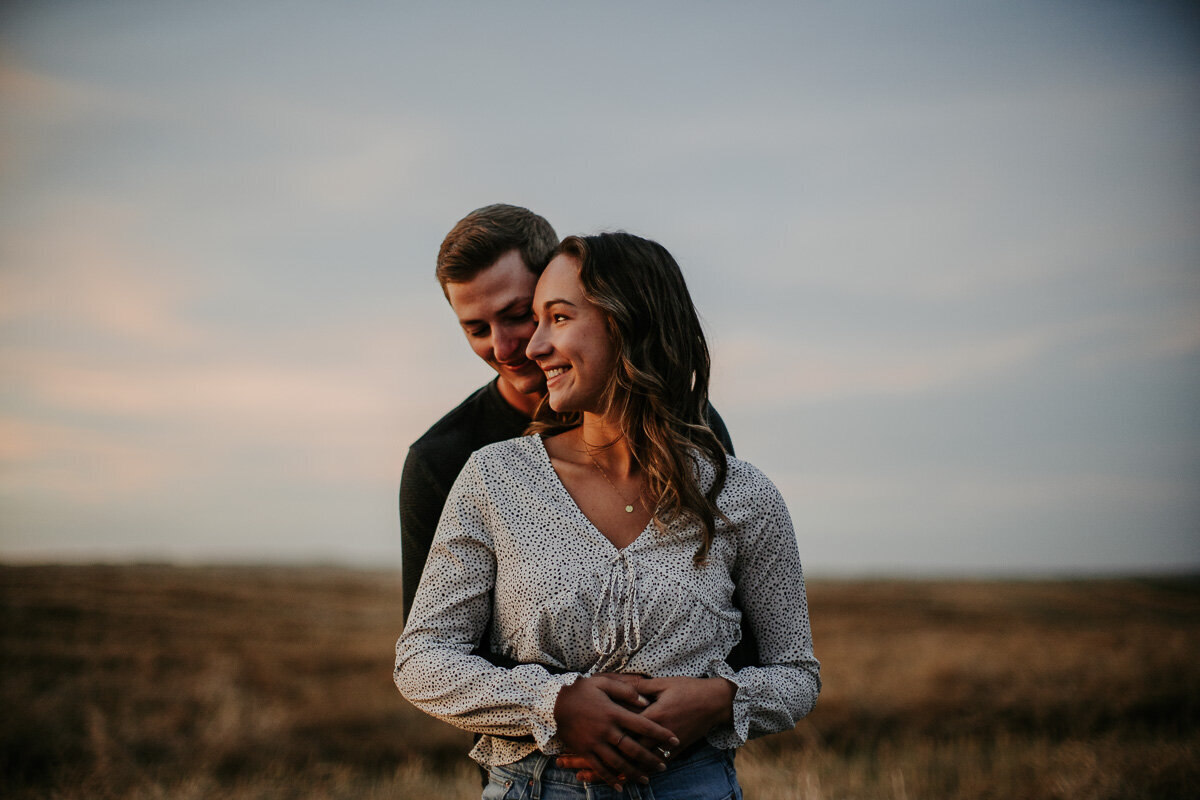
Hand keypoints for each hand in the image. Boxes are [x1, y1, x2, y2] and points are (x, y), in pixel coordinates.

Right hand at [553, 675, 678, 790]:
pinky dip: (611, 780)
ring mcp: (595, 743)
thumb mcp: (603, 682)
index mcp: (613, 712)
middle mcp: (606, 730)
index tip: (674, 740)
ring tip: (647, 779)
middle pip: (634, 749)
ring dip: (635, 773)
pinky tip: (620, 787)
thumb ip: (626, 691)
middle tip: (665, 765)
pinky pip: (599, 769)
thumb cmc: (580, 690)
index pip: (643, 725)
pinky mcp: (584, 751)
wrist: (553, 703)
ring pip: (618, 763)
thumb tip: (646, 701)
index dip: (661, 733)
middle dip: (652, 759)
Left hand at [558, 676, 734, 783]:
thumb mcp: (662, 684)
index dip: (601, 736)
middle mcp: (657, 735)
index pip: (621, 729)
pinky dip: (637, 774)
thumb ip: (639, 687)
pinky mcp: (674, 752)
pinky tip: (624, 781)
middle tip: (574, 770)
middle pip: (624, 752)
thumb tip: (617, 681)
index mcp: (652, 715)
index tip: (581, 742)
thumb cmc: (689, 689)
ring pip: (637, 764)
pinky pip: (653, 767)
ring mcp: (666, 746)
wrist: (716, 702)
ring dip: (615, 773)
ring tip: (594, 779)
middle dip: (598, 762)